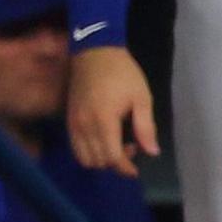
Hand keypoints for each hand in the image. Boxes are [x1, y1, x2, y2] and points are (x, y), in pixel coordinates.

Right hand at [70, 44, 161, 174]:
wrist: (95, 52)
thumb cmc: (123, 73)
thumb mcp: (141, 97)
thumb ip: (145, 127)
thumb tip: (152, 152)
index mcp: (104, 120)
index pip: (111, 157)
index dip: (125, 167)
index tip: (136, 169)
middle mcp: (84, 125)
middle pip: (97, 161)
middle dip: (115, 163)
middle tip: (132, 147)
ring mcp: (73, 123)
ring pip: (84, 158)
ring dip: (101, 159)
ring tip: (117, 144)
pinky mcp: (68, 120)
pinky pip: (75, 147)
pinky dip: (89, 152)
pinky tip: (103, 140)